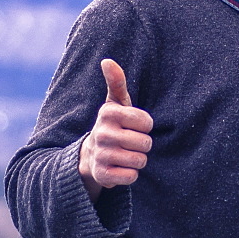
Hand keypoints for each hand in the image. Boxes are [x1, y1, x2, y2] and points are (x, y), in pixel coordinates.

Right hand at [78, 58, 153, 201]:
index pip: (147, 122)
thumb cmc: (112, 125)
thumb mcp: (115, 103)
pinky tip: (120, 168)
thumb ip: (116, 81)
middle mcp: (102, 133)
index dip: (145, 126)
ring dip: (137, 160)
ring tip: (125, 154)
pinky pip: (131, 176)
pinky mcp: (102, 175)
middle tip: (129, 142)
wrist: (91, 156)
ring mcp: (101, 155)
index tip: (133, 125)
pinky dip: (130, 174)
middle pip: (146, 143)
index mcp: (108, 113)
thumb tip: (107, 61)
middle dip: (142, 144)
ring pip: (140, 160)